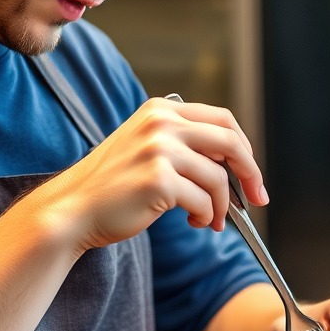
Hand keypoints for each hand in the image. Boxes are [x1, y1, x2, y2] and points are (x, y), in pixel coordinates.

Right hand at [44, 97, 266, 253]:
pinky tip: (194, 221)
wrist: (73, 209)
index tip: (251, 173)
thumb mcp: (147, 148)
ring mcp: (159, 150)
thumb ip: (185, 145)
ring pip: (218, 178)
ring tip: (210, 220)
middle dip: (250, 174)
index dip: (244, 148)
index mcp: (161, 109)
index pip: (222, 120)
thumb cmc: (113, 186)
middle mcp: (161, 123)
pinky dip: (206, 216)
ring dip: (222, 205)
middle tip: (256, 199)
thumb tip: (236, 166)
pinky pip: (204, 201)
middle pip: (230, 142)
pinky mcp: (158, 180)